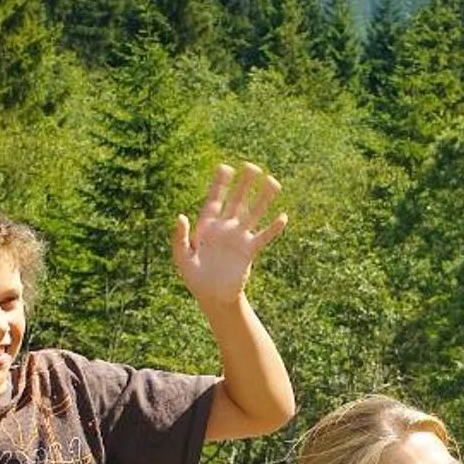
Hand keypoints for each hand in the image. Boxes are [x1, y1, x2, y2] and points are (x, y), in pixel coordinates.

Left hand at [170, 163, 287, 306]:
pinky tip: (283, 216)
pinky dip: (273, 228)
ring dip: (263, 199)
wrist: (211, 296)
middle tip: (252, 166)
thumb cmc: (194, 277)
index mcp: (207, 226)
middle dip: (244, 184)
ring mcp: (238, 238)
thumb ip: (180, 236)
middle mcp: (225, 228)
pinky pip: (263, 237)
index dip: (219, 184)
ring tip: (273, 182)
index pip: (214, 199)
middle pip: (237, 201)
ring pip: (253, 214)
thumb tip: (180, 216)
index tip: (225, 167)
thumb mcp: (181, 257)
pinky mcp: (249, 251)